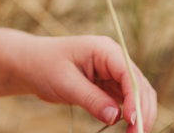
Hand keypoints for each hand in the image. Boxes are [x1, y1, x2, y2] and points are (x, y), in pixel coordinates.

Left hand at [13, 35, 156, 131]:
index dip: (135, 98)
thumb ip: (91, 98)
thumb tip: (117, 116)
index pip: (128, 73)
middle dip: (142, 111)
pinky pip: (128, 100)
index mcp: (103, 49)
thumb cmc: (44, 66)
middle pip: (139, 85)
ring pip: (138, 94)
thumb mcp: (65, 82)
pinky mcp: (109, 84)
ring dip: (141, 114)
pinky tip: (127, 128)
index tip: (131, 121)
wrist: (31, 64)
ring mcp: (112, 71)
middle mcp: (112, 58)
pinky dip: (132, 114)